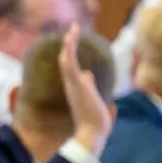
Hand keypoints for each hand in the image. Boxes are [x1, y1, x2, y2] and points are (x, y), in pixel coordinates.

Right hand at [57, 24, 112, 152]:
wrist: (93, 133)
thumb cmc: (95, 121)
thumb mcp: (95, 100)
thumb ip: (90, 87)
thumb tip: (89, 74)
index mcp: (75, 88)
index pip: (71, 67)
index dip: (70, 54)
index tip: (73, 41)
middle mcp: (71, 84)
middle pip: (66, 60)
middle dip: (69, 45)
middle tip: (72, 30)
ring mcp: (72, 83)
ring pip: (66, 59)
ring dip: (69, 44)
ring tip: (72, 29)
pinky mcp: (75, 83)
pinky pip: (70, 63)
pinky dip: (69, 49)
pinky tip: (70, 37)